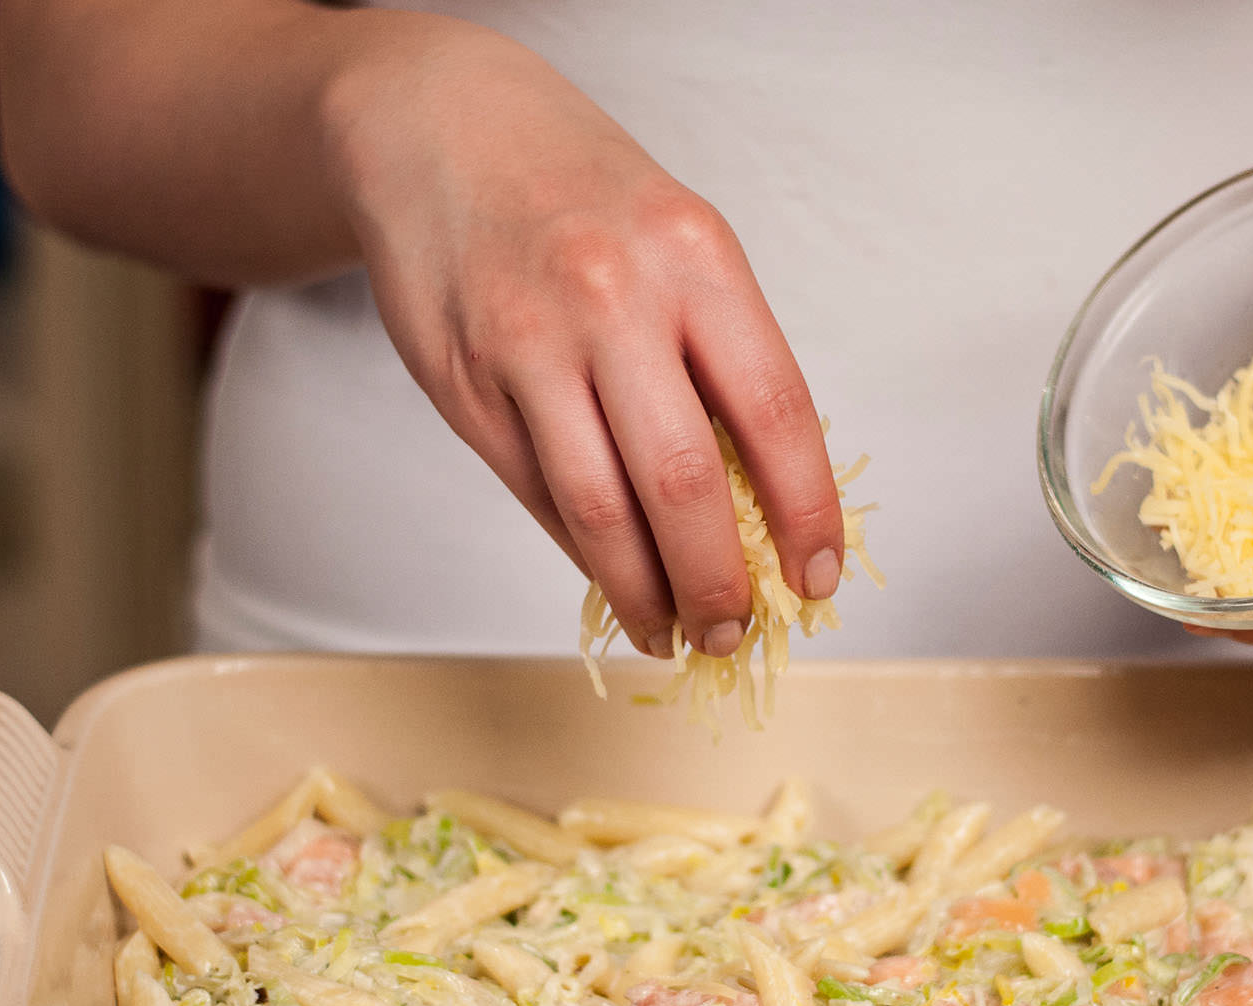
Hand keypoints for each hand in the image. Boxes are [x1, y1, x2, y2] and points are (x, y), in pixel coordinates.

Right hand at [319, 25, 842, 657]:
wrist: (435, 126)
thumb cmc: (580, 194)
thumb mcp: (680, 240)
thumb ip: (721, 355)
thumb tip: (766, 502)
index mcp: (696, 258)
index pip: (777, 412)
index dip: (806, 514)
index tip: (817, 579)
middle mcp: (613, 297)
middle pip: (685, 483)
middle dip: (719, 583)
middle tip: (735, 632)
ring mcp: (529, 343)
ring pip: (601, 510)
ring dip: (647, 593)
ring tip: (675, 633)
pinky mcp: (464, 384)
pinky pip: (538, 496)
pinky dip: (585, 554)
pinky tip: (616, 581)